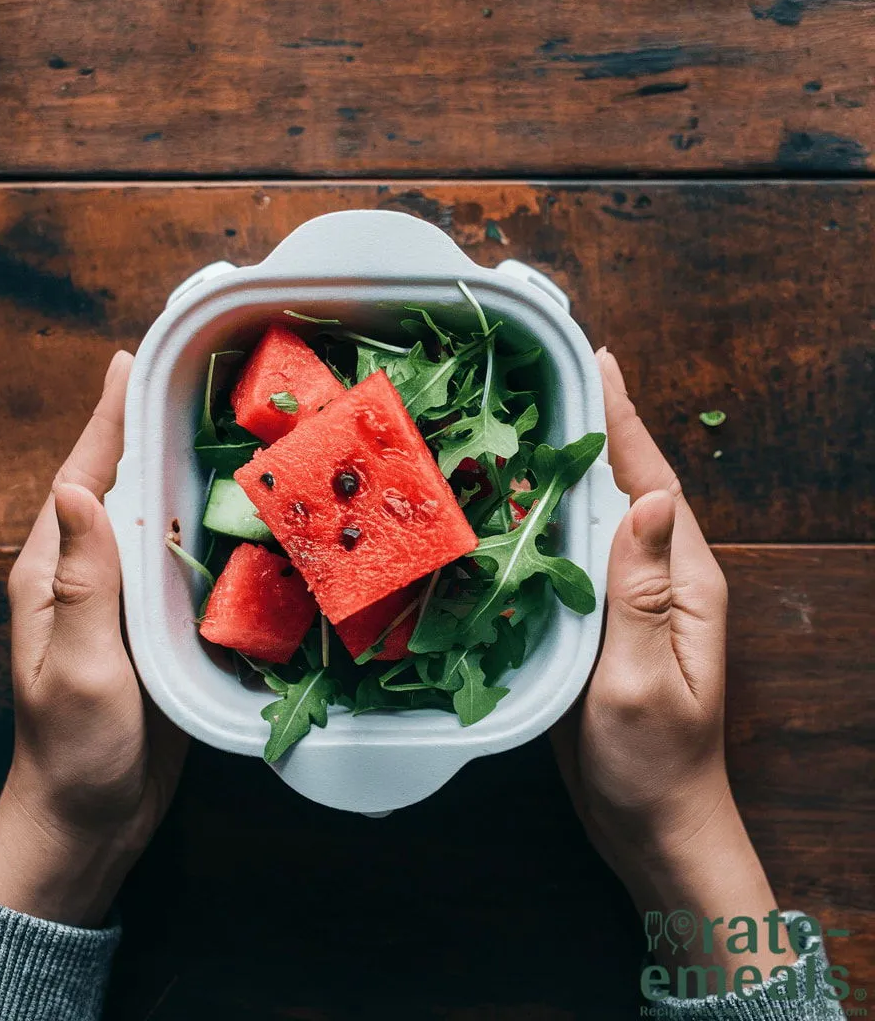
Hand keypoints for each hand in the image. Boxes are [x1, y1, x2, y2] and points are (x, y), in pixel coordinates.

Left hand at [0, 352, 187, 926]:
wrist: (94, 814)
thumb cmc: (74, 746)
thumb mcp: (74, 665)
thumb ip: (80, 581)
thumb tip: (76, 486)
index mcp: (57, 568)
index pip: (83, 474)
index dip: (109, 414)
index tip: (135, 357)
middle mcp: (92, 571)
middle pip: (126, 482)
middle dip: (157, 427)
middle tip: (204, 377)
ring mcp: (130, 596)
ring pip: (164, 516)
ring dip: (194, 470)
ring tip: (238, 425)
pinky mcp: (163, 622)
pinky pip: (192, 560)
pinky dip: (217, 525)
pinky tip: (252, 507)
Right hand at [553, 348, 790, 969]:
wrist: (649, 822)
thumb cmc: (654, 760)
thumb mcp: (645, 678)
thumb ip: (645, 591)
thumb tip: (654, 496)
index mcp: (683, 580)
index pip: (652, 482)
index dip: (623, 420)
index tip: (595, 360)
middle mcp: (656, 578)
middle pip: (619, 486)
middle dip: (586, 427)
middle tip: (540, 374)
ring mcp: (623, 600)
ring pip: (586, 519)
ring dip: (554, 470)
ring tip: (512, 422)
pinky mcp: (593, 622)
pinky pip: (562, 558)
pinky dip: (534, 523)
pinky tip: (499, 507)